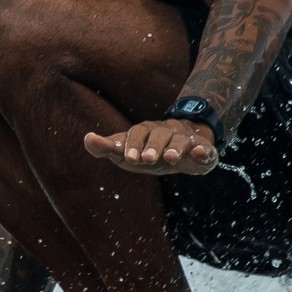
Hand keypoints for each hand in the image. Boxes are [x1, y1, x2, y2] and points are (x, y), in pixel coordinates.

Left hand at [84, 118, 218, 176]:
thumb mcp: (128, 151)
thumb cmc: (149, 151)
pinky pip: (204, 148)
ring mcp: (185, 138)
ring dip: (175, 148)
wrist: (185, 150)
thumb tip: (87, 139)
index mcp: (147, 131)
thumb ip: (108, 147)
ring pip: (180, 140)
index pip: (137, 132)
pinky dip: (202, 150)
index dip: (132, 144)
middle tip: (146, 160)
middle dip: (153, 146)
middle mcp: (166, 131)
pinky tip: (199, 153)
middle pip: (159, 134)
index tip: (128, 158)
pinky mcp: (202, 149)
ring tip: (170, 158)